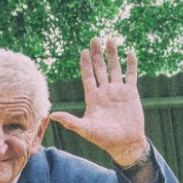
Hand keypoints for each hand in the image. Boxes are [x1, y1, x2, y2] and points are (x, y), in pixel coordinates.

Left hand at [51, 37, 147, 165]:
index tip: (83, 51)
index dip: (85, 64)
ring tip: (110, 40)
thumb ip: (70, 121)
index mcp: (93, 98)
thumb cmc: (104, 139)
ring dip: (113, 55)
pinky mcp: (131, 93)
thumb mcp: (85, 129)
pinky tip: (130, 53)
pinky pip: (131, 75)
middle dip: (97, 54)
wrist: (125, 144)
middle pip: (100, 69)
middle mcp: (105, 92)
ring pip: (114, 68)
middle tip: (94, 38)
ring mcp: (118, 91)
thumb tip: (51, 115)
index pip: (88, 76)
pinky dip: (131, 65)